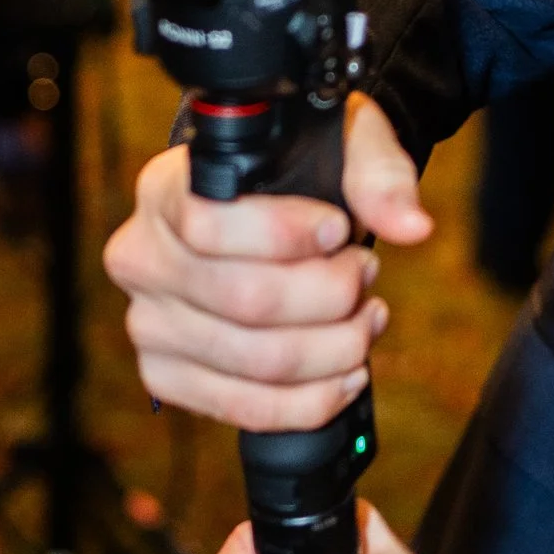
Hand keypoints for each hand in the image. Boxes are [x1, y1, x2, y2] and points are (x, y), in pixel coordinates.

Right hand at [106, 90, 430, 431]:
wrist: (271, 212)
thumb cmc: (301, 171)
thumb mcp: (344, 144)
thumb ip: (378, 175)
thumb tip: (412, 226)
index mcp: (163, 189)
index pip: (208, 222)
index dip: (286, 233)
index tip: (338, 230)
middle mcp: (142, 257)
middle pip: (245, 300)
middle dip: (330, 295)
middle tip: (365, 274)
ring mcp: (148, 324)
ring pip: (255, 361)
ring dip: (334, 348)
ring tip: (367, 319)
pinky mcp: (167, 377)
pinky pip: (243, 408)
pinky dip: (311, 401)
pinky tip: (347, 373)